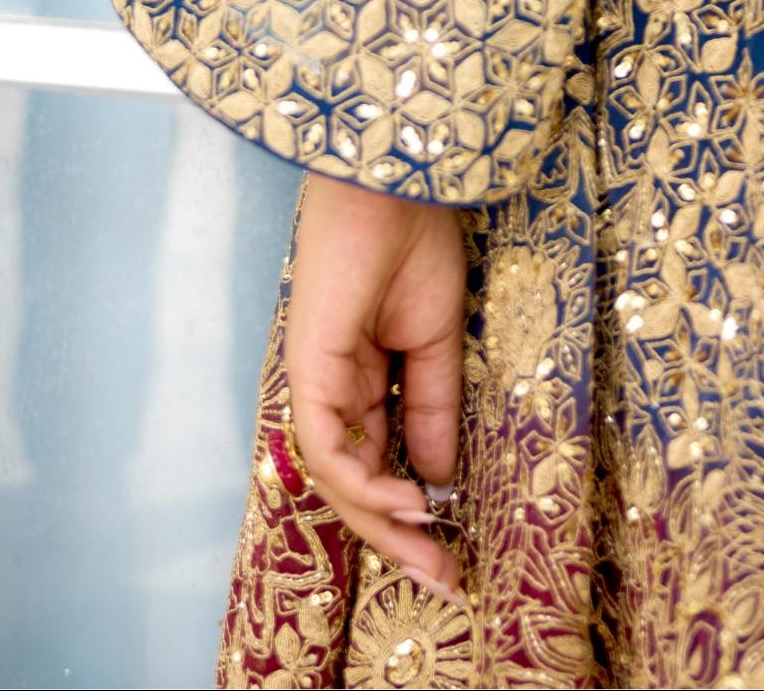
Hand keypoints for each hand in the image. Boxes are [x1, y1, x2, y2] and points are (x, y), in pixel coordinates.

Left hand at [283, 172, 467, 597]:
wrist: (399, 189)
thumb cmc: (416, 244)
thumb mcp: (436, 341)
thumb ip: (430, 408)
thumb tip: (437, 477)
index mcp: (359, 375)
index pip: (377, 459)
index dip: (410, 506)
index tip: (454, 542)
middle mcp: (331, 386)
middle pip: (353, 480)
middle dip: (396, 533)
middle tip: (443, 573)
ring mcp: (316, 382)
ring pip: (338, 477)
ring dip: (383, 520)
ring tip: (430, 546)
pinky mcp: (309, 374)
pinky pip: (331, 449)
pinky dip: (367, 482)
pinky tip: (408, 500)